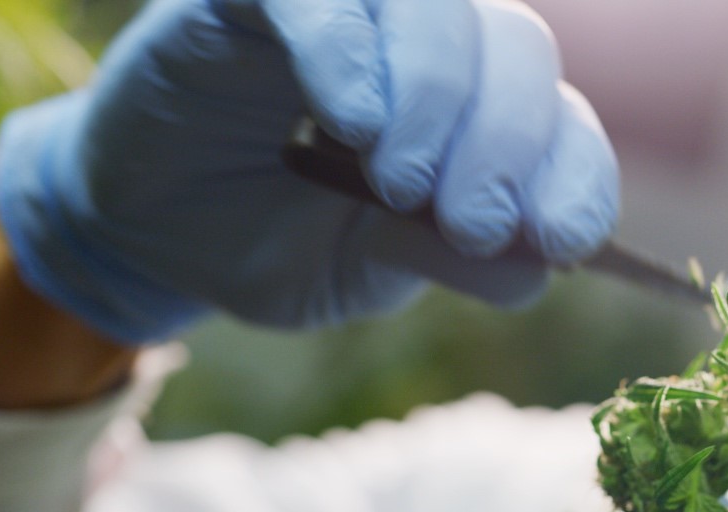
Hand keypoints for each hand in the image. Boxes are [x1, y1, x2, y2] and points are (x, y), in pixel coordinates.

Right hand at [0, 0, 617, 343]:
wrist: (150, 234)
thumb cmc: (272, 241)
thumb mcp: (370, 270)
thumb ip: (454, 259)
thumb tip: (542, 267)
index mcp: (472, 115)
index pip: (560, 119)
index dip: (577, 176)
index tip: (568, 244)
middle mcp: (424, 48)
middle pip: (514, 44)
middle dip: (509, 142)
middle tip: (475, 223)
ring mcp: (347, 11)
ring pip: (434, 3)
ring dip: (437, 97)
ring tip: (403, 185)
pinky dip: (348, 53)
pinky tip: (350, 125)